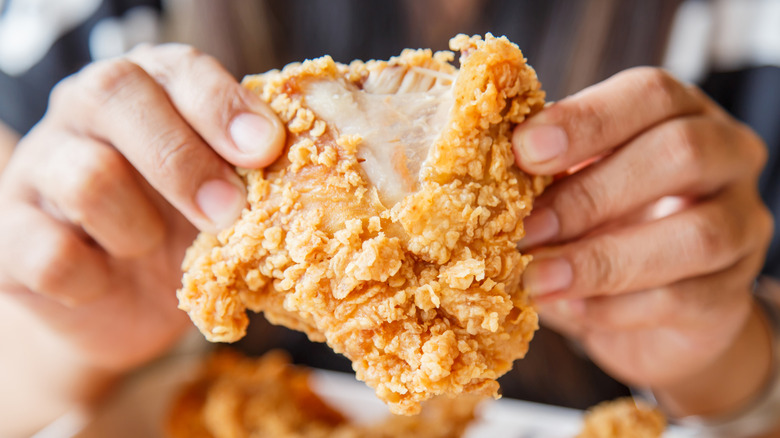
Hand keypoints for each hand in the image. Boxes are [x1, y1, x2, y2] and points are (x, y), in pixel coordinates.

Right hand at [0, 44, 283, 433]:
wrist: (125, 303)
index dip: (221, 105)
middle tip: (227, 212)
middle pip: (114, 96)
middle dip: (183, 161)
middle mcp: (85, 113)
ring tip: (152, 247)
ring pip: (84, 176)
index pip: (177, 69)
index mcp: (148, 89)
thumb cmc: (185, 231)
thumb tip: (303, 165)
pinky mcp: (13, 237)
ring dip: (138, 225)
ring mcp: (40, 170)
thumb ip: (247, 170)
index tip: (265, 149)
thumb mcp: (224, 192)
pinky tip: (109, 280)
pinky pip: (50, 252)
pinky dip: (93, 277)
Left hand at [513, 68, 772, 413]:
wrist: (656, 306)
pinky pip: (683, 300)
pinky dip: (615, 307)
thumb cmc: (604, 225)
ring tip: (537, 279)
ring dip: (601, 260)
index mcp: (680, 113)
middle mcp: (726, 159)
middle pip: (680, 154)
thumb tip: (482, 177)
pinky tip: (569, 309)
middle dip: (590, 194)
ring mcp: (742, 227)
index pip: (649, 94)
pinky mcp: (732, 296)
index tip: (523, 151)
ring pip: (696, 235)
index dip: (586, 119)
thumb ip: (547, 173)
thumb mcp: (575, 185)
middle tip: (526, 227)